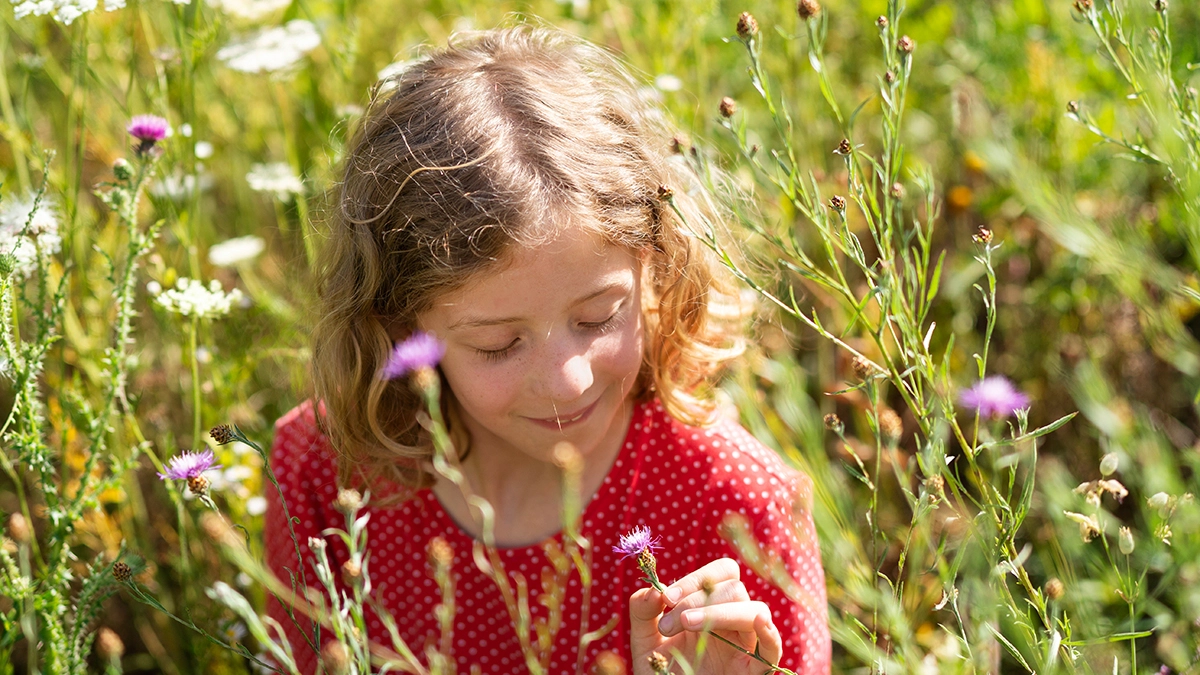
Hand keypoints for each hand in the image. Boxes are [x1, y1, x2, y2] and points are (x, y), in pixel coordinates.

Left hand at [629, 558, 782, 674]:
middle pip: (735, 588)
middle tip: (669, 624)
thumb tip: (655, 590)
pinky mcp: (753, 671)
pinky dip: (768, 632)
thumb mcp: (643, 640)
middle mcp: (732, 623)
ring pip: (755, 610)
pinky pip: (772, 648)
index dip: (696, 578)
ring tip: (686, 625)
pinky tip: (757, 624)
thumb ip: (642, 611)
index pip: (721, 574)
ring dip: (719, 611)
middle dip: (698, 598)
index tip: (666, 598)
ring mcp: (745, 645)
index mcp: (711, 608)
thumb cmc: (661, 672)